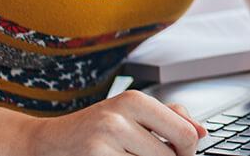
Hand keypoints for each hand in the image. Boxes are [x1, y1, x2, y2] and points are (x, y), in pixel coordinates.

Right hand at [17, 90, 205, 155]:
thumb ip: (170, 117)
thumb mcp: (131, 113)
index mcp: (134, 100)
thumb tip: (202, 132)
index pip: (184, 134)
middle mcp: (118, 117)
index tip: (180, 154)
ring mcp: (104, 141)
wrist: (47, 142)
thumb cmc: (94, 129)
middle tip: (146, 155)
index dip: (188, 151)